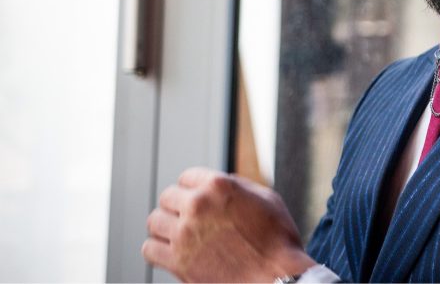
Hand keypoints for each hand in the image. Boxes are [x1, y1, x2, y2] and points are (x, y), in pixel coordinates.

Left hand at [143, 167, 315, 281]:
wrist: (276, 278)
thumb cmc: (277, 240)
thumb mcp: (266, 198)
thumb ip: (237, 185)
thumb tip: (219, 183)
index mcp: (218, 185)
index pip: (186, 178)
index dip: (194, 189)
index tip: (198, 200)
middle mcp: (197, 206)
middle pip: (167, 198)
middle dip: (178, 206)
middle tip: (190, 218)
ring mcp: (185, 235)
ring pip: (154, 222)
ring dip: (166, 226)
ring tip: (180, 234)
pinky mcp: (178, 262)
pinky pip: (149, 249)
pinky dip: (158, 249)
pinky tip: (173, 251)